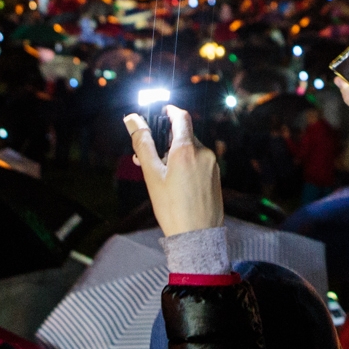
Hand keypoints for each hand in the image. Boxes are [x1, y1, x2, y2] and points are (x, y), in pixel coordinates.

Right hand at [124, 105, 223, 236]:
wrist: (197, 237)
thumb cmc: (172, 208)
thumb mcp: (151, 175)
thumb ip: (142, 144)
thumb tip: (132, 119)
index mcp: (187, 149)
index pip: (181, 117)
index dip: (169, 111)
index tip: (160, 112)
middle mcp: (204, 153)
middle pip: (184, 136)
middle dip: (166, 142)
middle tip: (148, 156)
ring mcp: (213, 165)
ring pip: (191, 151)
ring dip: (175, 155)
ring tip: (159, 174)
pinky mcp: (216, 177)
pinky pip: (199, 163)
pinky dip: (186, 166)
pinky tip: (175, 183)